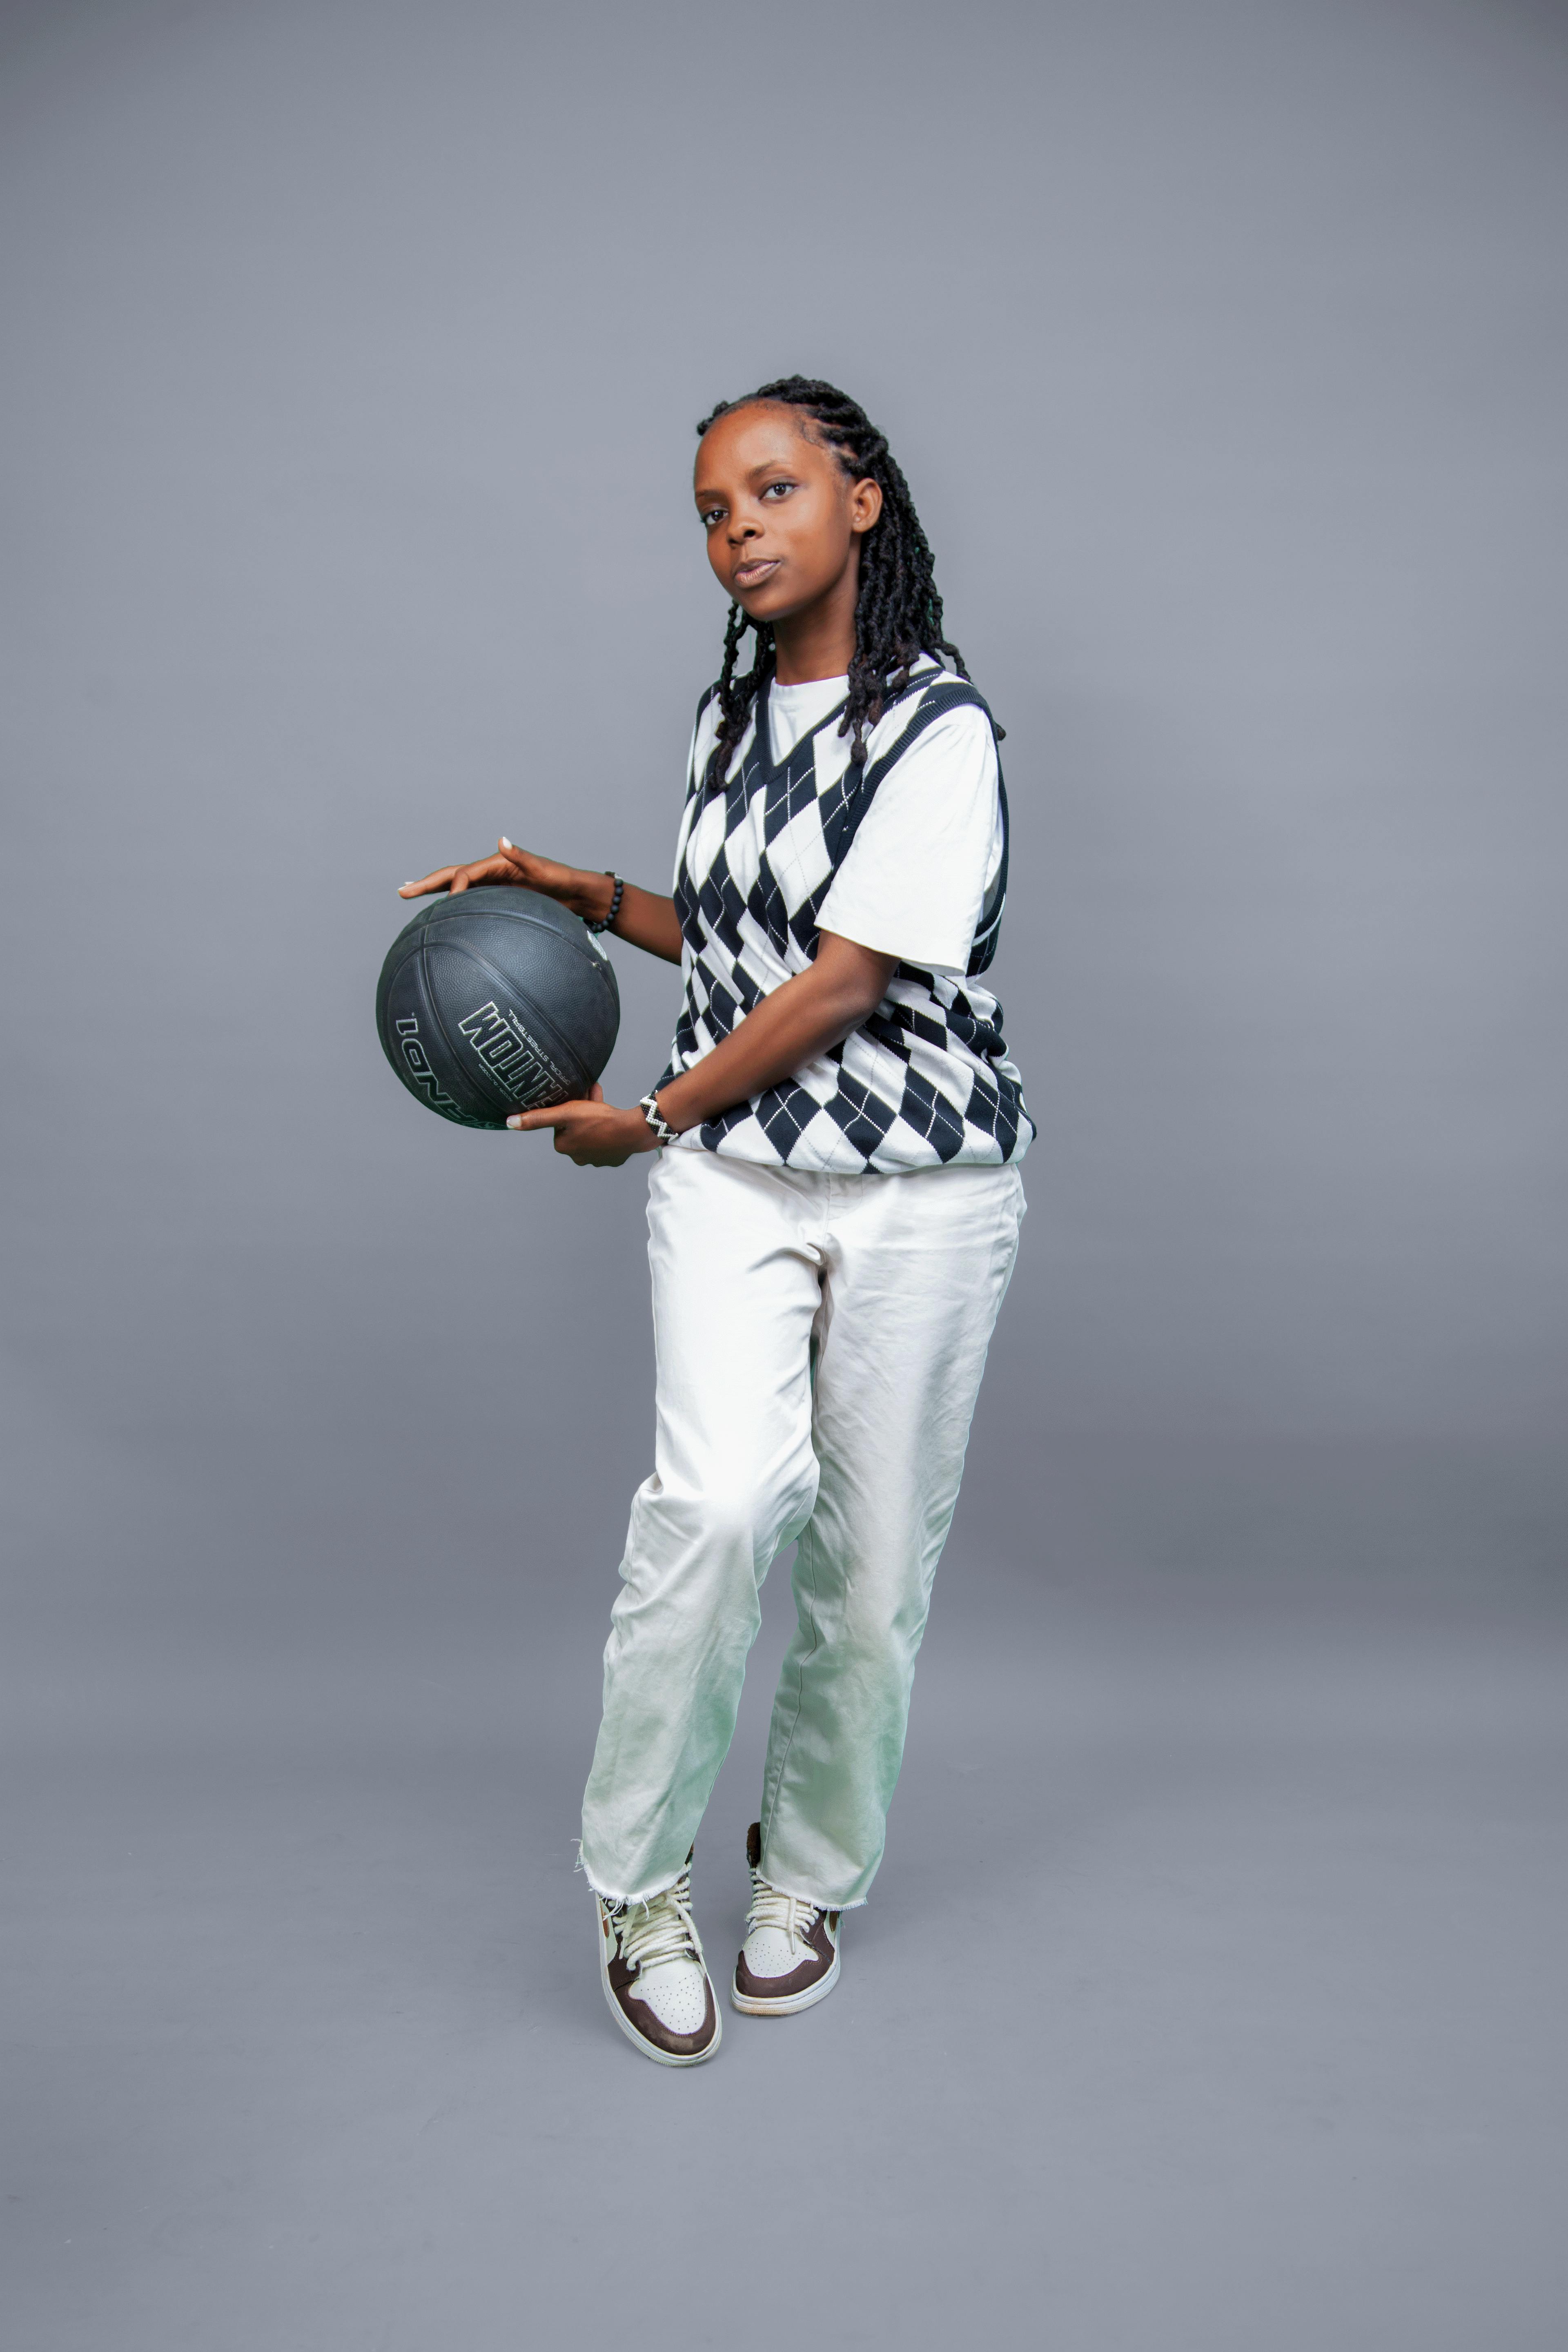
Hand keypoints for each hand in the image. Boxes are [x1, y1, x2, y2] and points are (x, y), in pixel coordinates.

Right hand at [399, 840, 612, 923]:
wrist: (576, 894)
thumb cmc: (562, 881)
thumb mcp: (544, 870)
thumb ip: (523, 857)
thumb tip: (502, 839)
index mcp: (497, 864)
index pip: (464, 875)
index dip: (453, 889)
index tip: (447, 907)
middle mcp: (490, 872)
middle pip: (450, 876)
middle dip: (426, 883)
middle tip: (401, 891)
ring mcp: (492, 886)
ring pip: (455, 888)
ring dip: (432, 892)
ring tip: (409, 895)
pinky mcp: (497, 899)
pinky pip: (469, 902)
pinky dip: (451, 906)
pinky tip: (441, 917)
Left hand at [506, 1085, 659, 1166]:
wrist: (633, 1131)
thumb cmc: (599, 1120)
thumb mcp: (565, 1113)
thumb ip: (538, 1118)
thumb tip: (509, 1123)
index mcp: (563, 1147)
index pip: (560, 1123)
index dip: (568, 1108)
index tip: (576, 1100)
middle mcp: (578, 1157)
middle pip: (575, 1127)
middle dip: (581, 1111)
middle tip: (590, 1097)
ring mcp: (597, 1159)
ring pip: (590, 1131)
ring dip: (593, 1116)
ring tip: (602, 1104)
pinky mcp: (613, 1157)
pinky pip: (606, 1138)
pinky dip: (607, 1127)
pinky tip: (613, 1118)